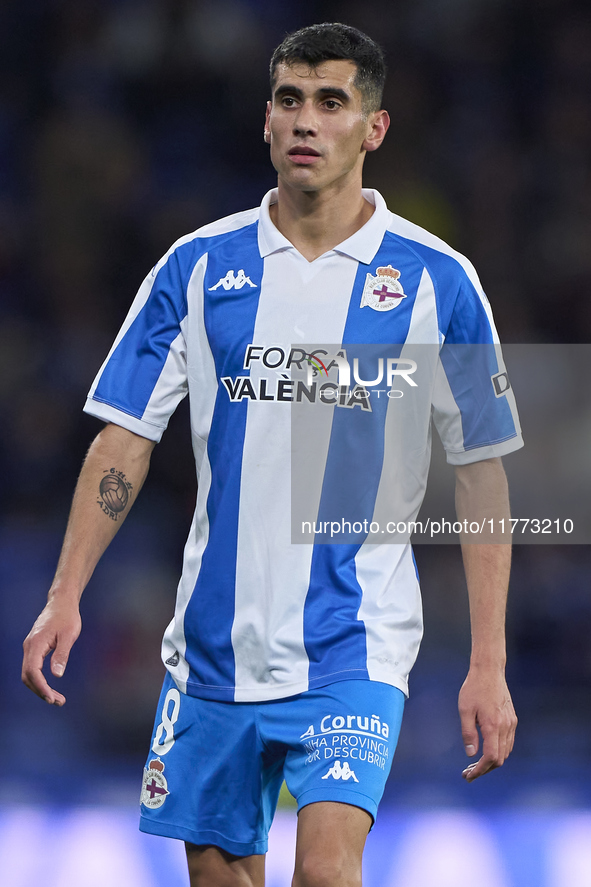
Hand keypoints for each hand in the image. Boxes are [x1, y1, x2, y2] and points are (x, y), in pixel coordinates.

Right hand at [22, 598, 81, 705]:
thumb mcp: (69, 635)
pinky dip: (39, 680)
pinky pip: (32, 668)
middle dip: (41, 691)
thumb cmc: (67, 617)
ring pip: (28, 674)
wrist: (61, 602)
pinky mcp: (34, 648)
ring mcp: (30, 647)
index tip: (52, 698)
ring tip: (56, 698)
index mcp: (36, 643)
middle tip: (58, 702)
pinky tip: (50, 686)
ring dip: (40, 688)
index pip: (33, 671)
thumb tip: (57, 675)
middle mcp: (29, 647)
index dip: (41, 687)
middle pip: (28, 676)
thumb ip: (62, 654)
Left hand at [458, 665, 516, 781]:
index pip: (491, 758)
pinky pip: (508, 742)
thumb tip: (471, 755)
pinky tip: (487, 750)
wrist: (489, 671)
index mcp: (493, 725)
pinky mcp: (512, 719)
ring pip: (506, 752)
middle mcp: (505, 727)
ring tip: (475, 764)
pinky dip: (499, 751)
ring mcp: (511, 723)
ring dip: (492, 762)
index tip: (469, 776)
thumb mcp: (465, 710)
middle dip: (484, 769)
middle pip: (500, 759)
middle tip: (468, 772)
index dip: (481, 770)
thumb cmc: (474, 688)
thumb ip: (468, 733)